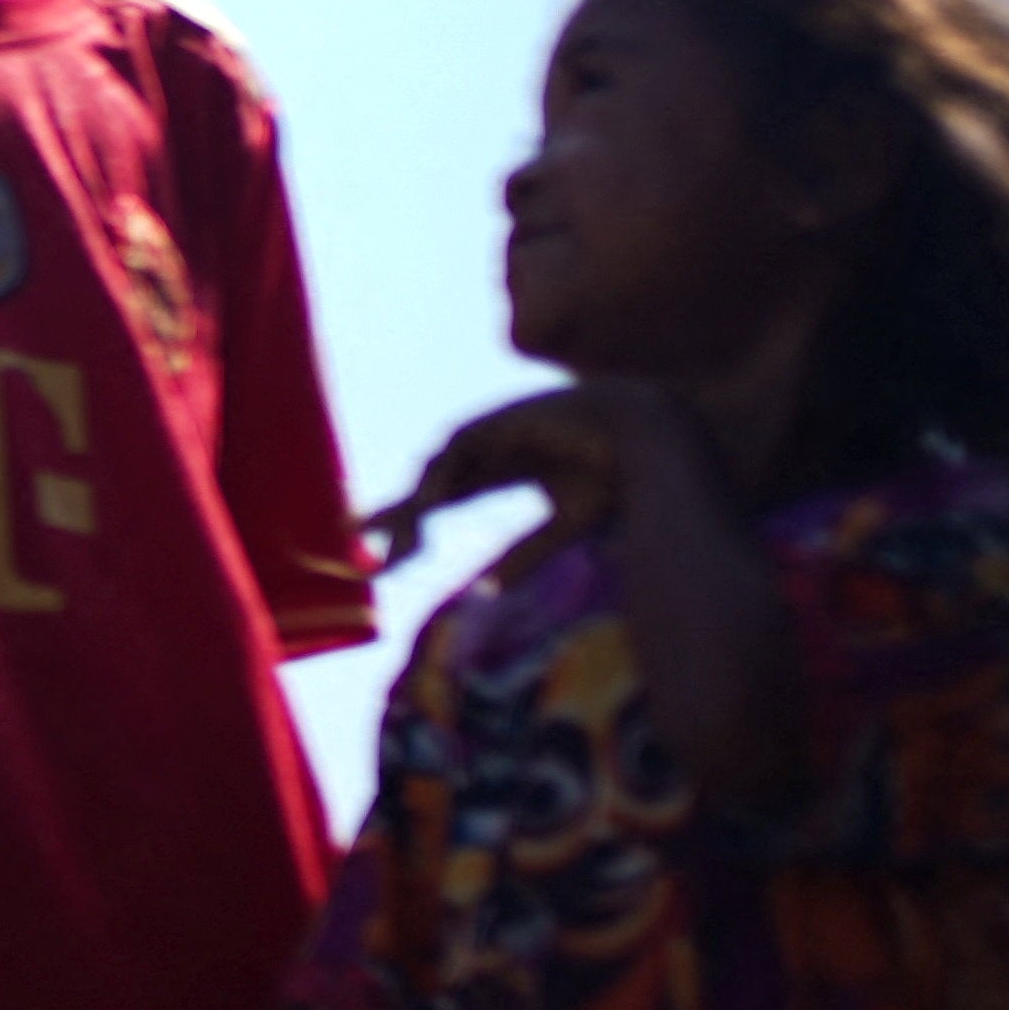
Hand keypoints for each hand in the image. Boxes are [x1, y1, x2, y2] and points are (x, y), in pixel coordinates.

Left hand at [363, 387, 639, 572]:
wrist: (654, 435)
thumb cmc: (620, 478)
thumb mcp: (564, 524)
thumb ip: (527, 553)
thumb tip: (487, 590)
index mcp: (507, 469)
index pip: (445, 496)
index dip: (412, 521)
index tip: (382, 555)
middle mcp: (494, 449)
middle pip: (430, 482)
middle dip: (396, 512)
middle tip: (355, 539)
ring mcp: (496, 431)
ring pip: (438, 470)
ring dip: (414, 505)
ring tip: (393, 543)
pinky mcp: (502, 419)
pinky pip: (459, 451)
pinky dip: (442, 479)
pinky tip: (430, 508)